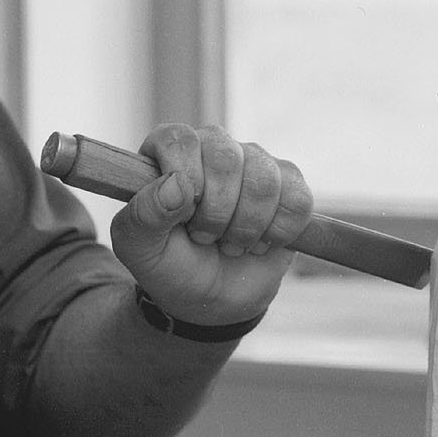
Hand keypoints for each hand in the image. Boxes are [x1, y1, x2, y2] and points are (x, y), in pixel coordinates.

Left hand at [108, 124, 312, 325]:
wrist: (210, 297)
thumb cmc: (170, 264)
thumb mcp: (140, 249)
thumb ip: (144, 215)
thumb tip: (175, 184)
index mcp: (170, 151)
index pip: (180, 139)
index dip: (186, 179)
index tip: (184, 215)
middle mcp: (214, 147)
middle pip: (227, 158)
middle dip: (216, 212)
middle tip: (204, 237)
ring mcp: (255, 162)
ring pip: (265, 180)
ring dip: (246, 228)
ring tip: (230, 243)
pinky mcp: (290, 185)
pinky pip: (297, 200)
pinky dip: (278, 233)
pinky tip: (260, 243)